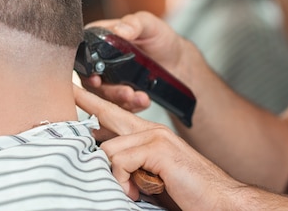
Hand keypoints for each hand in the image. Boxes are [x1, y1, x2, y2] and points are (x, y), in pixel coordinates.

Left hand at [74, 85, 239, 209]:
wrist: (221, 202)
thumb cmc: (186, 193)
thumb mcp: (148, 176)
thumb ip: (127, 164)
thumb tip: (98, 162)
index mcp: (148, 135)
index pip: (113, 113)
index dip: (91, 101)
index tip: (72, 90)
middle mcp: (150, 129)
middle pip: (108, 112)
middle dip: (85, 100)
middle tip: (67, 88)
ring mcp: (155, 135)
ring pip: (109, 149)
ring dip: (114, 177)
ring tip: (132, 192)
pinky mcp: (158, 147)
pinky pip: (120, 161)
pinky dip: (123, 182)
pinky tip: (138, 192)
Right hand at [80, 11, 196, 112]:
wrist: (177, 60)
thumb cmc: (160, 38)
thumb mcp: (148, 24)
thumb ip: (134, 23)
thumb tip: (119, 29)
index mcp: (98, 39)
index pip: (83, 56)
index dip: (86, 70)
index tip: (96, 80)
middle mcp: (99, 60)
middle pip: (91, 80)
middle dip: (108, 90)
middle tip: (125, 92)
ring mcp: (108, 79)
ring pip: (104, 96)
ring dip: (120, 100)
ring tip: (137, 97)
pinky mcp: (119, 94)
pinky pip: (118, 105)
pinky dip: (131, 106)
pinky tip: (143, 101)